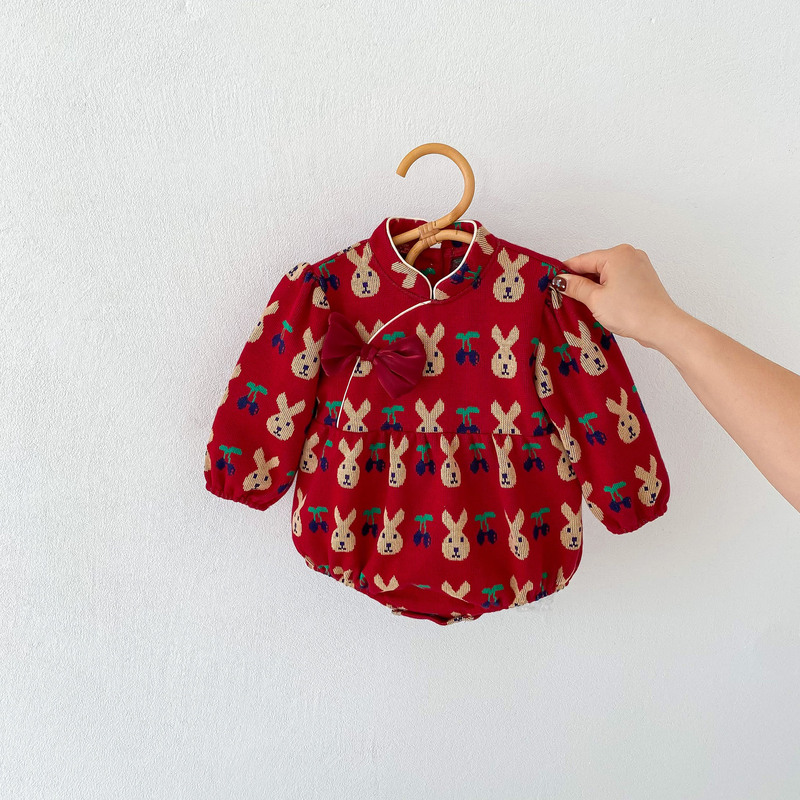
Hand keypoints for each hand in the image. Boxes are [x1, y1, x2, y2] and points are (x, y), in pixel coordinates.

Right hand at [555, 244, 683, 349]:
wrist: (662, 326)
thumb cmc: (632, 311)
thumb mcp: (595, 299)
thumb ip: (575, 287)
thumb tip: (561, 280)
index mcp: (616, 254)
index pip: (581, 260)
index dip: (565, 273)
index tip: (552, 284)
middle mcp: (629, 254)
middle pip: (594, 265)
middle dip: (581, 281)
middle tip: (566, 298)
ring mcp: (638, 265)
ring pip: (606, 273)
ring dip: (594, 286)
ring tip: (584, 303)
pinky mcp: (643, 278)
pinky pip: (618, 278)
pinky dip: (608, 288)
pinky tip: (602, 303)